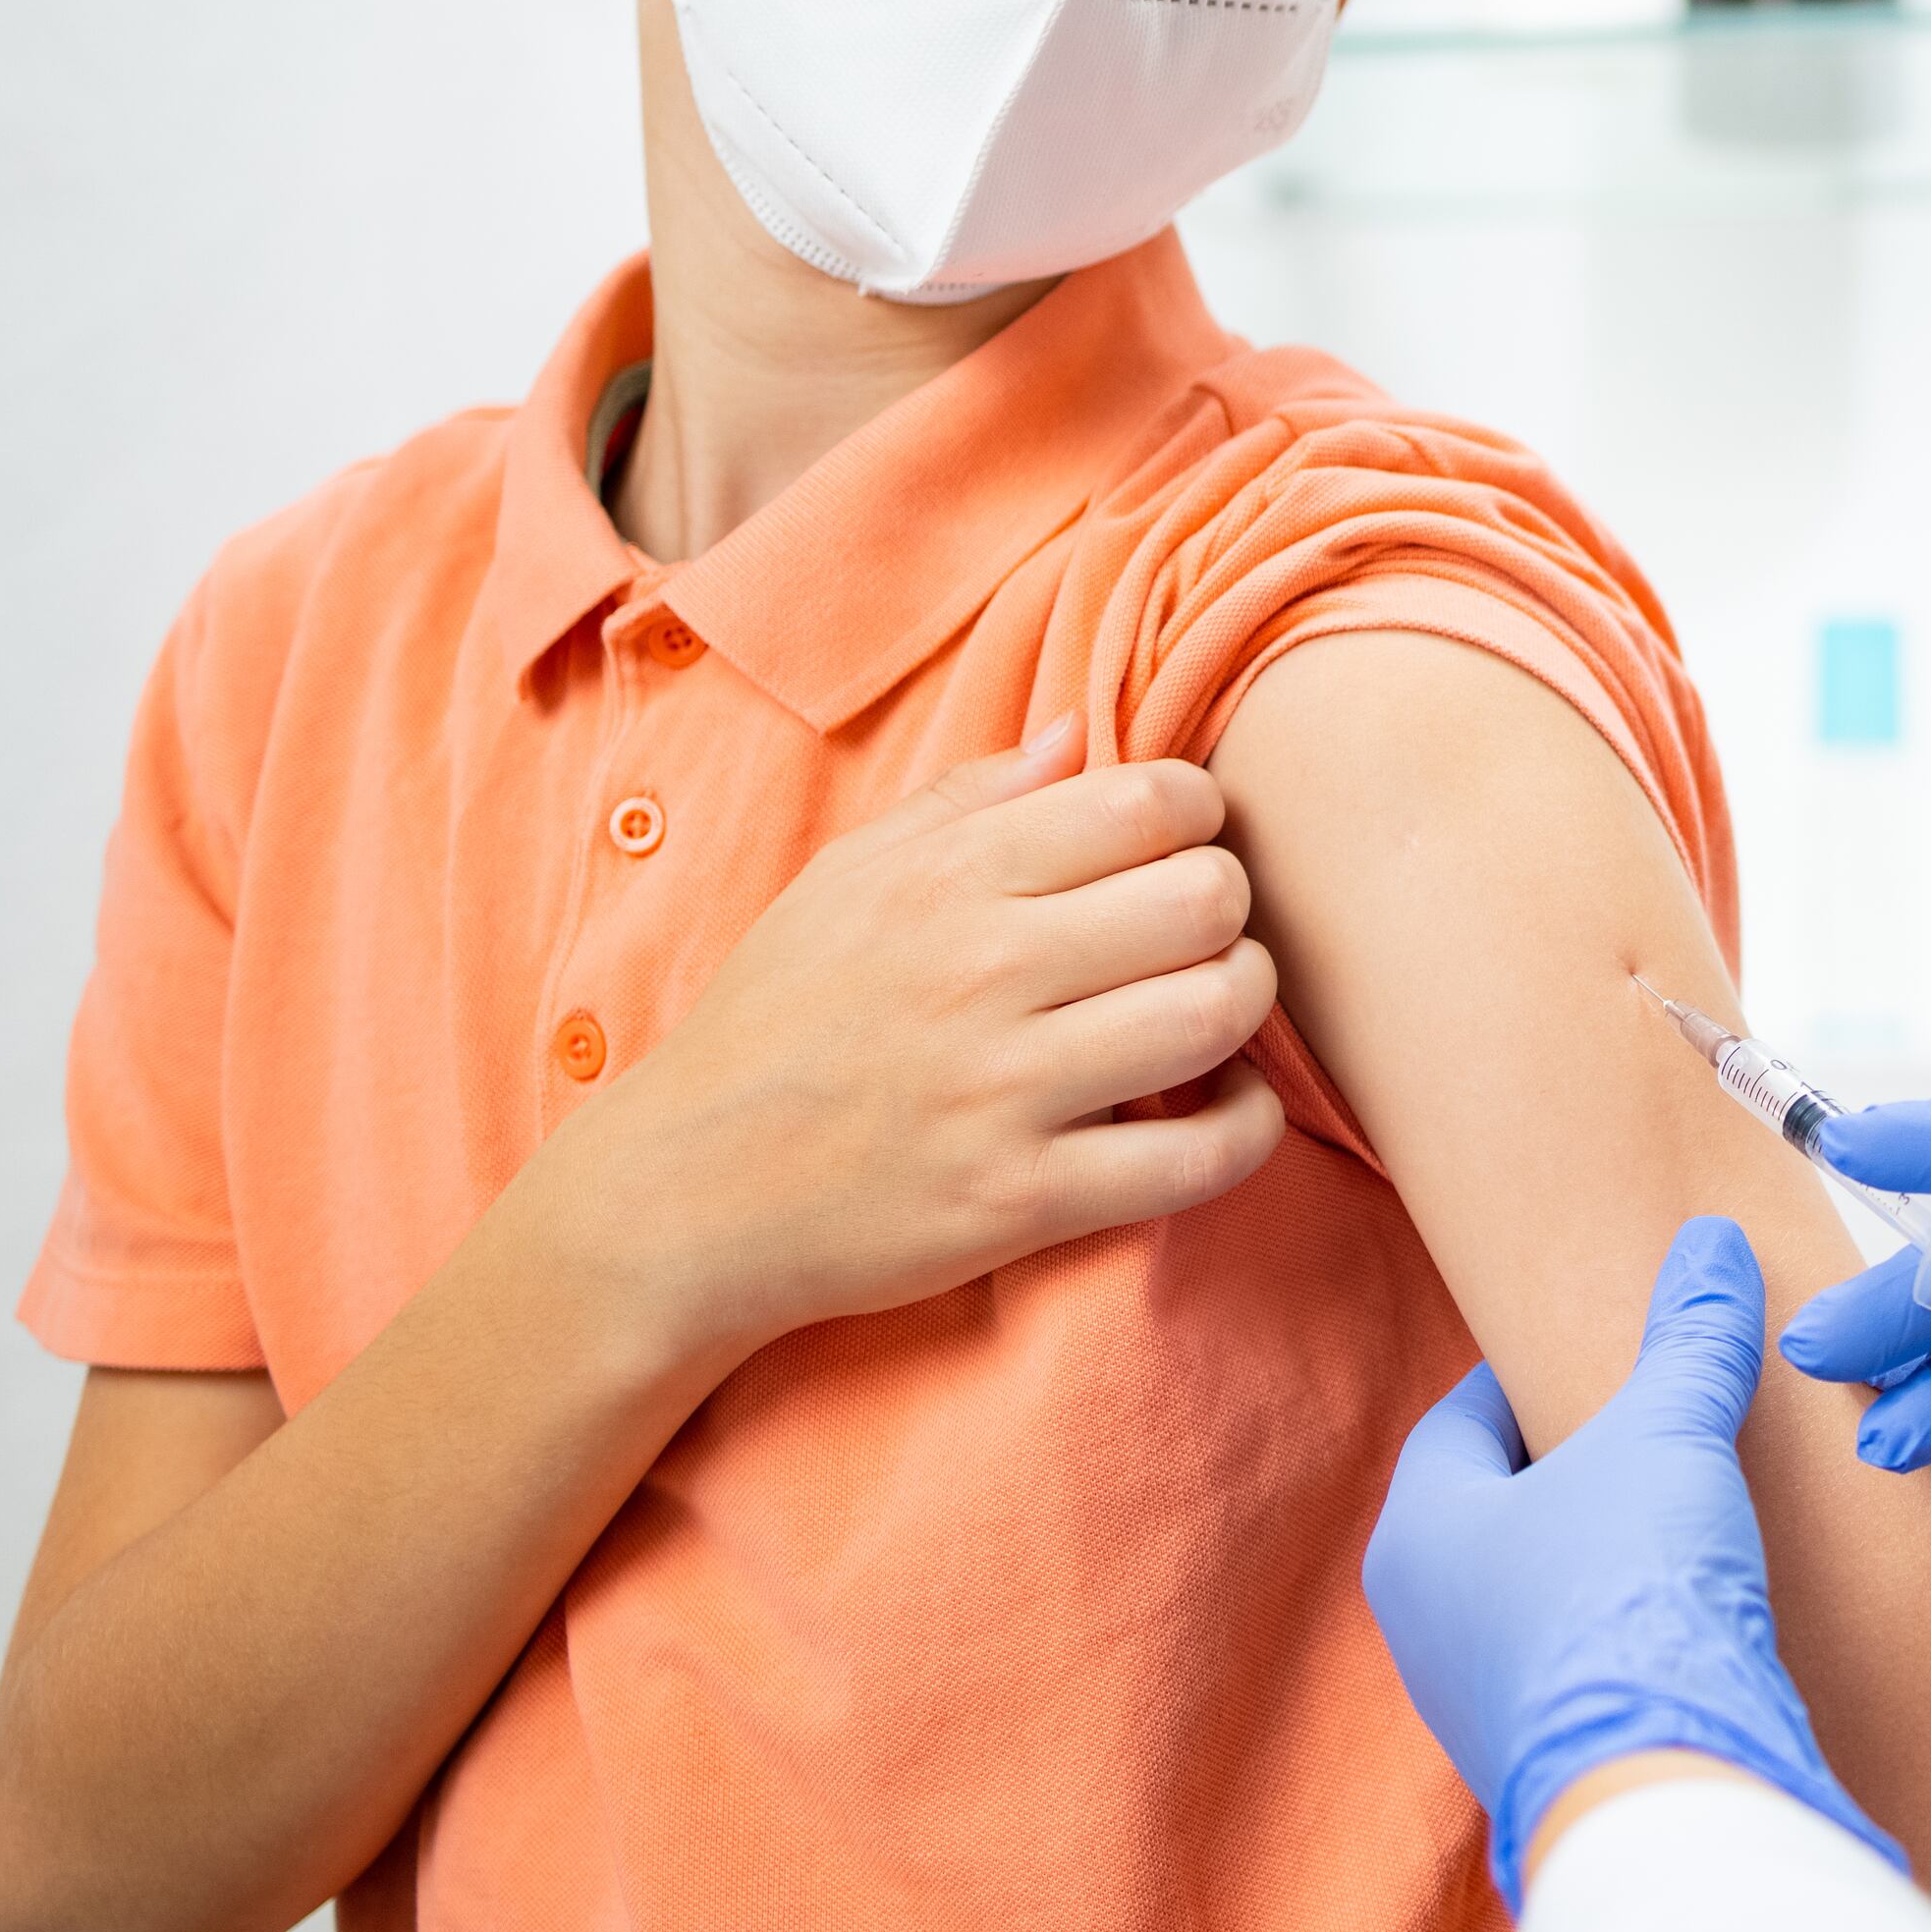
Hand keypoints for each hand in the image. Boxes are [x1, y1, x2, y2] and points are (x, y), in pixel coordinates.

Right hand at [532, 718, 1284, 1378]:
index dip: (1200, 816)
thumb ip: (966, 800)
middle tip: (1201, 935)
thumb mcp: (841, 882)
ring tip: (1212, 1010)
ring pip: (1217, 1011)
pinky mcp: (1022, 1200)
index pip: (1149, 802)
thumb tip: (1077, 731)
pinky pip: (1201, 1155)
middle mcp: (978, 971)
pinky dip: (1246, 1128)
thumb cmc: (774, 1025)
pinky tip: (1227, 1106)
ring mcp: (1003, 1090)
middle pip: (1207, 897)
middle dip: (1231, 909)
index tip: (1184, 847)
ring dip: (1244, 1004)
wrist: (684, 1196)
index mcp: (944, 879)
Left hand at [1364, 1219, 1904, 1908]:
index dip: (1541, 1375)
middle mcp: (1423, 1624)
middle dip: (1579, 1469)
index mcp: (1418, 1533)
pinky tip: (1693, 1620)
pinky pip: (1578, 1670)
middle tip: (1661, 1431)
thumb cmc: (1629, 1598)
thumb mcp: (1668, 1437)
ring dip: (1605, 1558)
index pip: (1465, 1417)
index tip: (1611, 1357)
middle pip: (1502, 1509)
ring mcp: (1477, 1705)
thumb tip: (1712, 1242)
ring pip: (1539, 1595)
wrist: (1662, 1788)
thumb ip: (1691, 1340)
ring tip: (1690, 1523)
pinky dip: (1626, 1635)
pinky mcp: (1542, 1764)